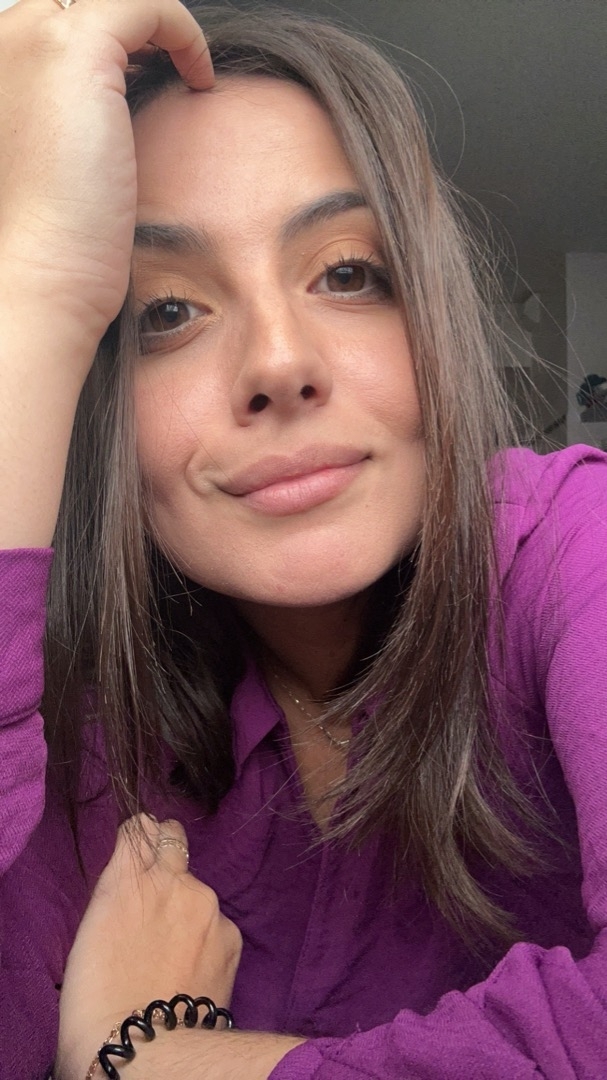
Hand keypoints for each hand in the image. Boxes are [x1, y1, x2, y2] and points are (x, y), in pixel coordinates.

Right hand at [0, 0, 212, 357]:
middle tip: (166, 74)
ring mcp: (32, 42)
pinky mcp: (75, 51)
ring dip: (152, 29)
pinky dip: (181, 30)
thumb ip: (72, 133)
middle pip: (74, 10)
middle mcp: (3, 46)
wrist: (41, 280)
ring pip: (109, 3)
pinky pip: (144, 4)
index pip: (51, 28)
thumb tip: (116, 124)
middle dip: (124, 33)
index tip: (147, 83)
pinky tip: (200, 79)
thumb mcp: (56, 173)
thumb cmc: (52, 250)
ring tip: (184, 73)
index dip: (105, 50)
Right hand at [56, 815, 241, 1078]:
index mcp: (129, 877)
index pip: (142, 826)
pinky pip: (218, 925)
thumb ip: (121, 890)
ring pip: (198, 894)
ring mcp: (208, 905)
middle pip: (175, 845)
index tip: (140, 851)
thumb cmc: (97, 999)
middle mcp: (174, 879)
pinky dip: (207, 940)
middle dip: (168, 862)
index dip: (142, 837)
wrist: (145, 1048)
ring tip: (171, 956)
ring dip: (188, 911)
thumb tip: (135, 875)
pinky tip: (191, 972)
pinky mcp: (232, 935)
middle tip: (157, 903)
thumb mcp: (95, 928)